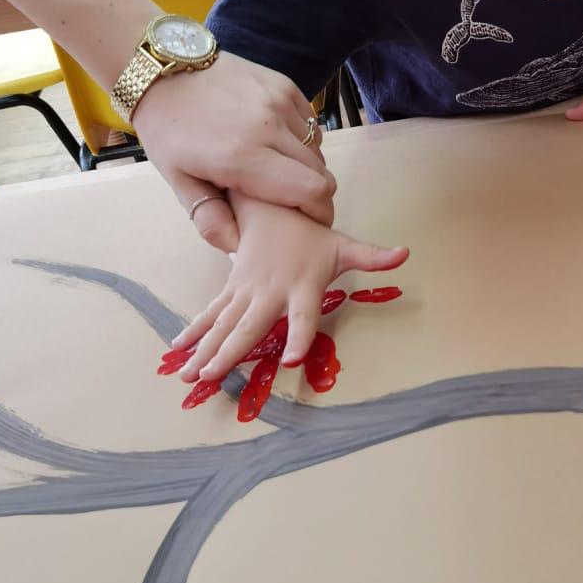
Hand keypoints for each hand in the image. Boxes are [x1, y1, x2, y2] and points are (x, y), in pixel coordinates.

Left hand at [132, 52, 335, 253]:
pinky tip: (274, 141)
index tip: (309, 222)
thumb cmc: (168, 131)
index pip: (312, 192)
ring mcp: (279, 101)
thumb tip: (241, 249)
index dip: (319, 213)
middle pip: (321, 173)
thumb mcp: (179, 182)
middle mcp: (269, 127)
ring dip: (306, 165)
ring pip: (317, 148)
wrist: (163, 73)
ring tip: (277, 169)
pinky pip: (310, 122)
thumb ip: (211, 220)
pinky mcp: (284, 85)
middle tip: (291, 201)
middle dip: (313, 194)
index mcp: (241, 157)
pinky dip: (301, 138)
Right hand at [172, 197, 407, 382]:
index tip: (289, 360)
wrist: (271, 206)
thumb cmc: (311, 236)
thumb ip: (372, 256)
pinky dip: (195, 332)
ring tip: (187, 374)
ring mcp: (246, 292)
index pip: (303, 317)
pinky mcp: (231, 291)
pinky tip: (178, 353)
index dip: (299, 337)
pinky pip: (211, 314)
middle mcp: (270, 293)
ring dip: (205, 349)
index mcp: (301, 287)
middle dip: (229, 353)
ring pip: (223, 324)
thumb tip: (405, 253)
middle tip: (211, 376)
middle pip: (249, 326)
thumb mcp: (344, 245)